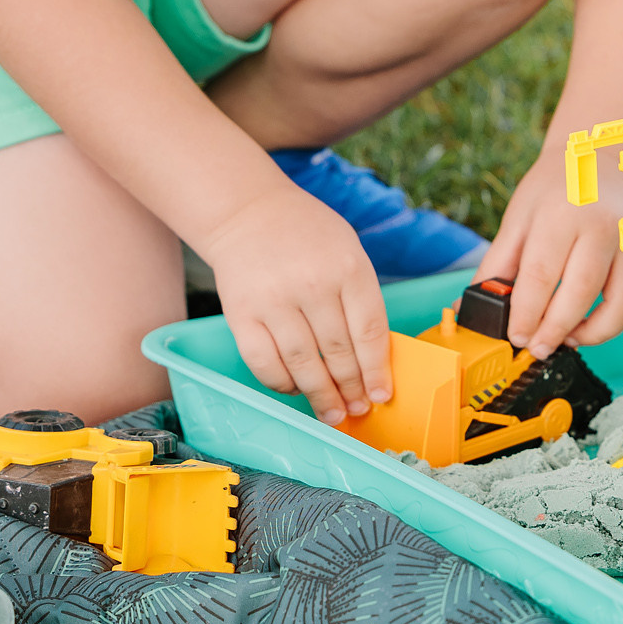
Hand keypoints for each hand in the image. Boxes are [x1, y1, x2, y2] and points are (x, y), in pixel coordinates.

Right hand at [197, 183, 392, 425]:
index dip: (377, 371)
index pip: (370, 332)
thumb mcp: (347, 249)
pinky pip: (264, 363)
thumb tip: (373, 357)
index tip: (381, 395)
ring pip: (303, 365)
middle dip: (351, 390)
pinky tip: (295, 388)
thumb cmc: (306, 234)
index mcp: (347, 267)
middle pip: (339, 353)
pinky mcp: (241, 313)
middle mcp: (311, 284)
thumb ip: (361, 297)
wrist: (247, 211)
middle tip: (357, 409)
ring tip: (331, 412)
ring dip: (320, 396)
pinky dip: (282, 384)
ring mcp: (273, 300)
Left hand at [476, 150, 622, 359]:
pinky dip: (613, 321)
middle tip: (537, 347)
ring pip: (617, 302)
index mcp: (560, 213)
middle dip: (555, 329)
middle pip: (579, 291)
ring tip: (564, 339)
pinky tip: (589, 326)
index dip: (526, 313)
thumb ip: (498, 263)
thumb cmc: (555, 185)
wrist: (601, 151)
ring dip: (589, 332)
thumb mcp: (519, 216)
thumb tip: (475, 304)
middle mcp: (601, 224)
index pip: (540, 275)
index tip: (516, 336)